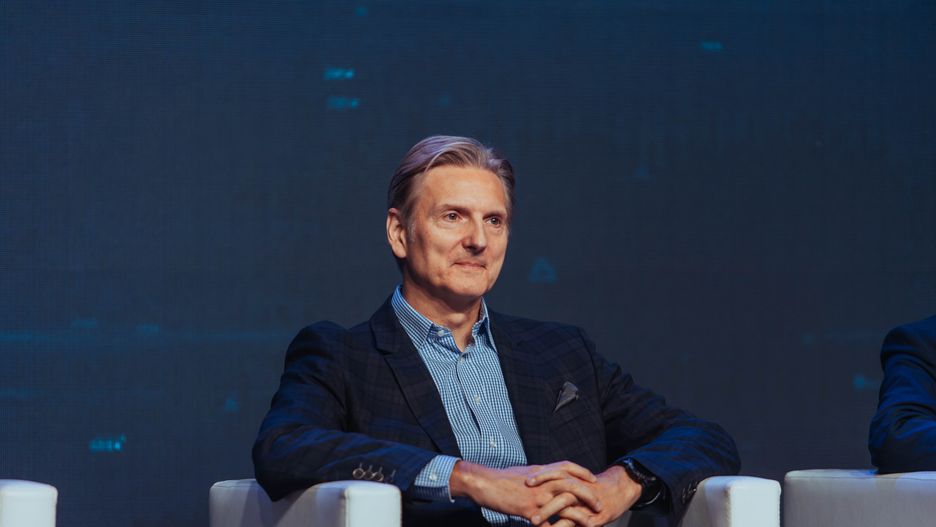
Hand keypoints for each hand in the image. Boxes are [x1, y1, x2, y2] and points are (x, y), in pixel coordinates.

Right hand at [450, 460, 602, 522]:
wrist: (486, 484)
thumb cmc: (504, 478)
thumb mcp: (526, 472)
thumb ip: (541, 474)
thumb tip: (552, 475)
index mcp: (541, 471)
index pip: (567, 467)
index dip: (582, 472)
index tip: (593, 479)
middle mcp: (542, 483)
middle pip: (571, 485)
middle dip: (588, 495)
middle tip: (599, 504)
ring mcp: (536, 497)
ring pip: (564, 504)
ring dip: (580, 514)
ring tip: (590, 522)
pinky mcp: (528, 510)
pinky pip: (548, 523)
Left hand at [529, 465, 641, 526]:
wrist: (622, 488)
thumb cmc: (596, 487)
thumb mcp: (579, 481)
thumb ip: (562, 483)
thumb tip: (542, 486)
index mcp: (574, 478)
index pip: (555, 473)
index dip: (541, 476)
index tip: (525, 481)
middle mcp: (579, 488)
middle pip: (557, 489)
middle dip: (540, 499)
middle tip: (524, 506)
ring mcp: (586, 502)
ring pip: (565, 504)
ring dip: (548, 512)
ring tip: (533, 522)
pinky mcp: (595, 516)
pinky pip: (578, 521)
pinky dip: (565, 525)